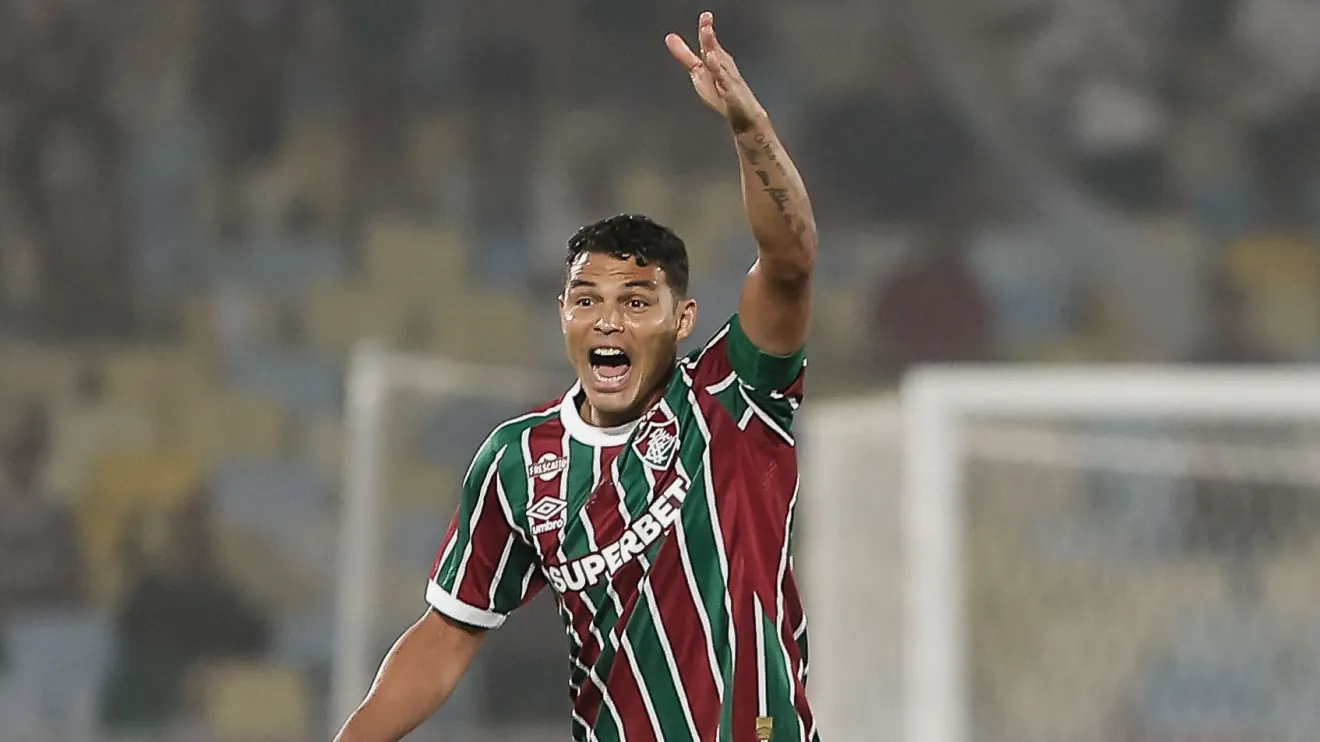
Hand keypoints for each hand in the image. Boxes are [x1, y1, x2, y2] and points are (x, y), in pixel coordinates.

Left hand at [666, 12, 766, 130]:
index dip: (706, 28)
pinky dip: (718, 70)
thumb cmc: (722, 94)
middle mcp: (722, 66)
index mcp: (714, 60)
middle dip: (708, 34)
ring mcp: (727, 78)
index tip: (706, 16)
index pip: (708, 43)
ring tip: (707, 33)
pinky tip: (712, 60)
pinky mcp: (730, 92)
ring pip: (718, 61)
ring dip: (713, 47)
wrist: (744, 115)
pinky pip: (723, 80)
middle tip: (706, 19)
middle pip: (713, 48)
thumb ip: (685, 55)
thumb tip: (670, 37)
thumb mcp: (698, 72)